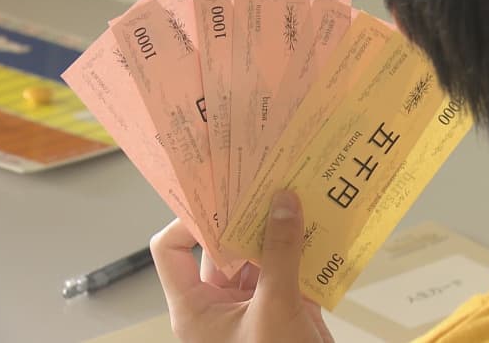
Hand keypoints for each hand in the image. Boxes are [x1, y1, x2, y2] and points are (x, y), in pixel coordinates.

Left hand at [150, 191, 333, 342]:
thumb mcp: (275, 308)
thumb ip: (280, 254)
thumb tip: (283, 202)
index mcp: (195, 307)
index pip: (171, 251)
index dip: (188, 220)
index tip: (219, 194)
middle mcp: (219, 302)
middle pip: (222, 246)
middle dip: (244, 216)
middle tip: (263, 181)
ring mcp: (252, 304)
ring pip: (259, 255)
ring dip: (277, 229)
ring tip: (294, 195)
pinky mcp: (283, 308)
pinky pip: (288, 269)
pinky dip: (302, 249)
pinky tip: (317, 224)